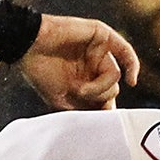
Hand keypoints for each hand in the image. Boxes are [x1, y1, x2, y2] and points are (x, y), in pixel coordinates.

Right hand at [21, 14, 140, 111]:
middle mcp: (93, 68)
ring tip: (80, 88)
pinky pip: (125, 51)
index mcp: (85, 82)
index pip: (105, 101)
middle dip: (98, 98)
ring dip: (100, 87)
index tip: (97, 123)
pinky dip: (132, 66)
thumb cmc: (40, 74)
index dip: (104, 113)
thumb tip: (107, 123)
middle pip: (112, 91)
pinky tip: (131, 80)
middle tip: (79, 96)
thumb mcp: (63, 101)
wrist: (28, 48)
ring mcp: (98, 52)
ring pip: (114, 77)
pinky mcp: (101, 36)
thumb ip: (84, 111)